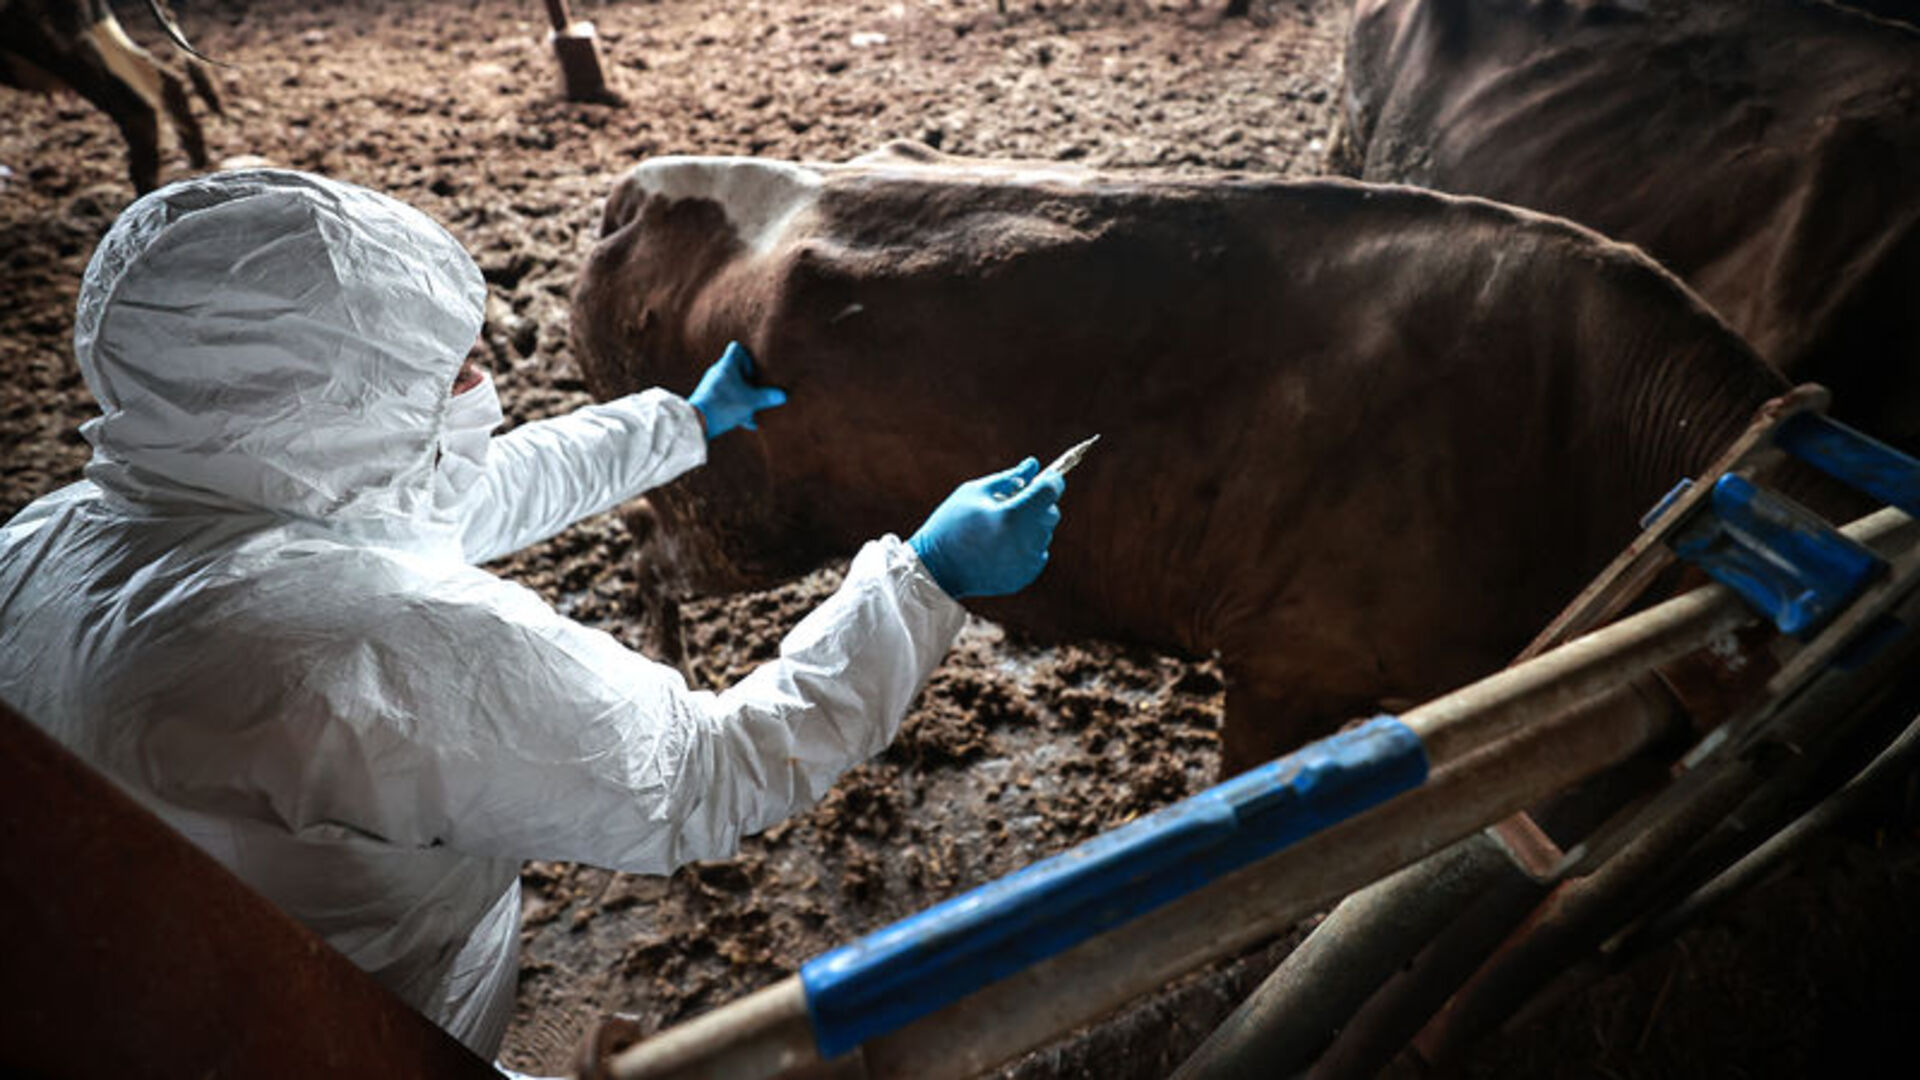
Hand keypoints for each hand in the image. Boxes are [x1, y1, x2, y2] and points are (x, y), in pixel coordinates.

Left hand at [688, 341, 786, 438]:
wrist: (698, 422)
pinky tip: (746, 422)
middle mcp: (717, 372)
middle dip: (748, 380)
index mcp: (727, 365)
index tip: (755, 372)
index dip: (748, 358)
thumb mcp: (751, 401)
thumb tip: (782, 395)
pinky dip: (735, 407)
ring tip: (753, 409)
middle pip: (735, 369)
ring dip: (742, 395)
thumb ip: (767, 397)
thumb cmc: (725, 404)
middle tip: (757, 390)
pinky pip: (725, 399)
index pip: (737, 348)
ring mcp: (710, 386)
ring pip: (731, 386)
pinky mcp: (707, 399)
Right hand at [908, 458, 1065, 598]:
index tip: (1045, 478)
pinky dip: (1025, 546)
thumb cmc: (951, 525)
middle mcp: (1026, 540)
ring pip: (1044, 533)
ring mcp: (1027, 561)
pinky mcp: (1025, 576)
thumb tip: (1032, 465)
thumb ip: (1009, 478)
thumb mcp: (974, 492)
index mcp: (1013, 515)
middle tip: (1011, 504)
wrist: (937, 569)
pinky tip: (1000, 547)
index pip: (1050, 490)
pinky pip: (1037, 553)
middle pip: (1051, 513)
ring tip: (999, 528)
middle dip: (1037, 504)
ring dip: (1029, 526)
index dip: (1051, 480)